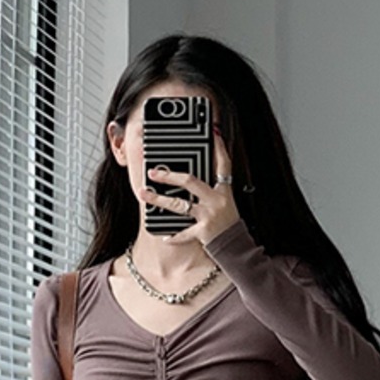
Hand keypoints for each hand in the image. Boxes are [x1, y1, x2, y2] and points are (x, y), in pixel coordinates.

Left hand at [143, 126, 240, 249]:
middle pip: (190, 181)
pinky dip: (174, 236)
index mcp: (224, 191)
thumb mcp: (226, 201)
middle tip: (153, 172)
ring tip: (144, 194)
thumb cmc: (228, 223)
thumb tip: (193, 176)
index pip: (223, 165)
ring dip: (159, 199)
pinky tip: (165, 236)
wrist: (235, 245)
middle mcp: (216, 200)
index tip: (213, 134)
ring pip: (179, 205)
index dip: (219, 149)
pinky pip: (184, 233)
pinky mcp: (203, 231)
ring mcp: (208, 215)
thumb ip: (213, 187)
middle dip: (170, 175)